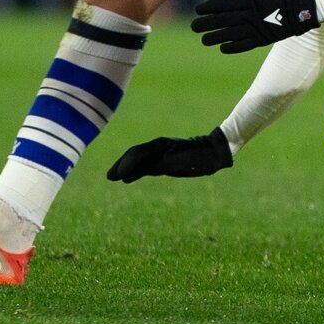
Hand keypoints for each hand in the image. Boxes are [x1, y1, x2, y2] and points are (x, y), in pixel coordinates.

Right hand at [107, 127, 232, 182]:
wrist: (214, 151)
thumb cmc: (201, 156)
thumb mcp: (185, 160)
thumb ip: (167, 163)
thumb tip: (154, 168)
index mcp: (161, 145)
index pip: (138, 153)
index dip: (126, 164)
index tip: (116, 176)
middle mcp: (158, 148)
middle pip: (134, 155)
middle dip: (121, 165)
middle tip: (109, 177)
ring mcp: (161, 154)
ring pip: (139, 161)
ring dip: (126, 168)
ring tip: (114, 177)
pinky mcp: (164, 160)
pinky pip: (146, 165)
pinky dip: (136, 171)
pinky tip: (129, 178)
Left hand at [193, 0, 319, 52]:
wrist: (302, 5)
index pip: (220, 5)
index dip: (206, 9)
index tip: (197, 11)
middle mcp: (248, 14)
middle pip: (220, 21)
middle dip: (205, 24)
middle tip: (194, 26)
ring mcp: (255, 27)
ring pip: (229, 35)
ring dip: (214, 38)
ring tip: (204, 40)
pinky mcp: (262, 38)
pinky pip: (243, 45)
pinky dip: (232, 47)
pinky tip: (222, 47)